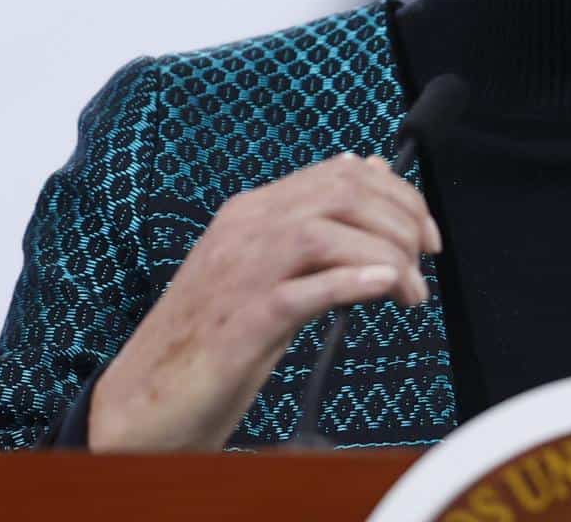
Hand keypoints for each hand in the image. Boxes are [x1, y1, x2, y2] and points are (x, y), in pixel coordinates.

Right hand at [88, 152, 441, 449]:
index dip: (397, 196)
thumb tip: (368, 171)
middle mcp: (244, 230)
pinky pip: (307, 289)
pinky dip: (355, 281)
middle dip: (401, 221)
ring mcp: (240, 273)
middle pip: (342, 194)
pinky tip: (386, 288)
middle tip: (425, 262)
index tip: (426, 234)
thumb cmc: (210, 339)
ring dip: (388, 257)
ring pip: (329, 232)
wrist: (144, 399)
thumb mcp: (264, 272)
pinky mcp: (242, 322)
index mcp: (249, 213)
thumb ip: (312, 227)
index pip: (339, 174)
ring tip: (411, 293)